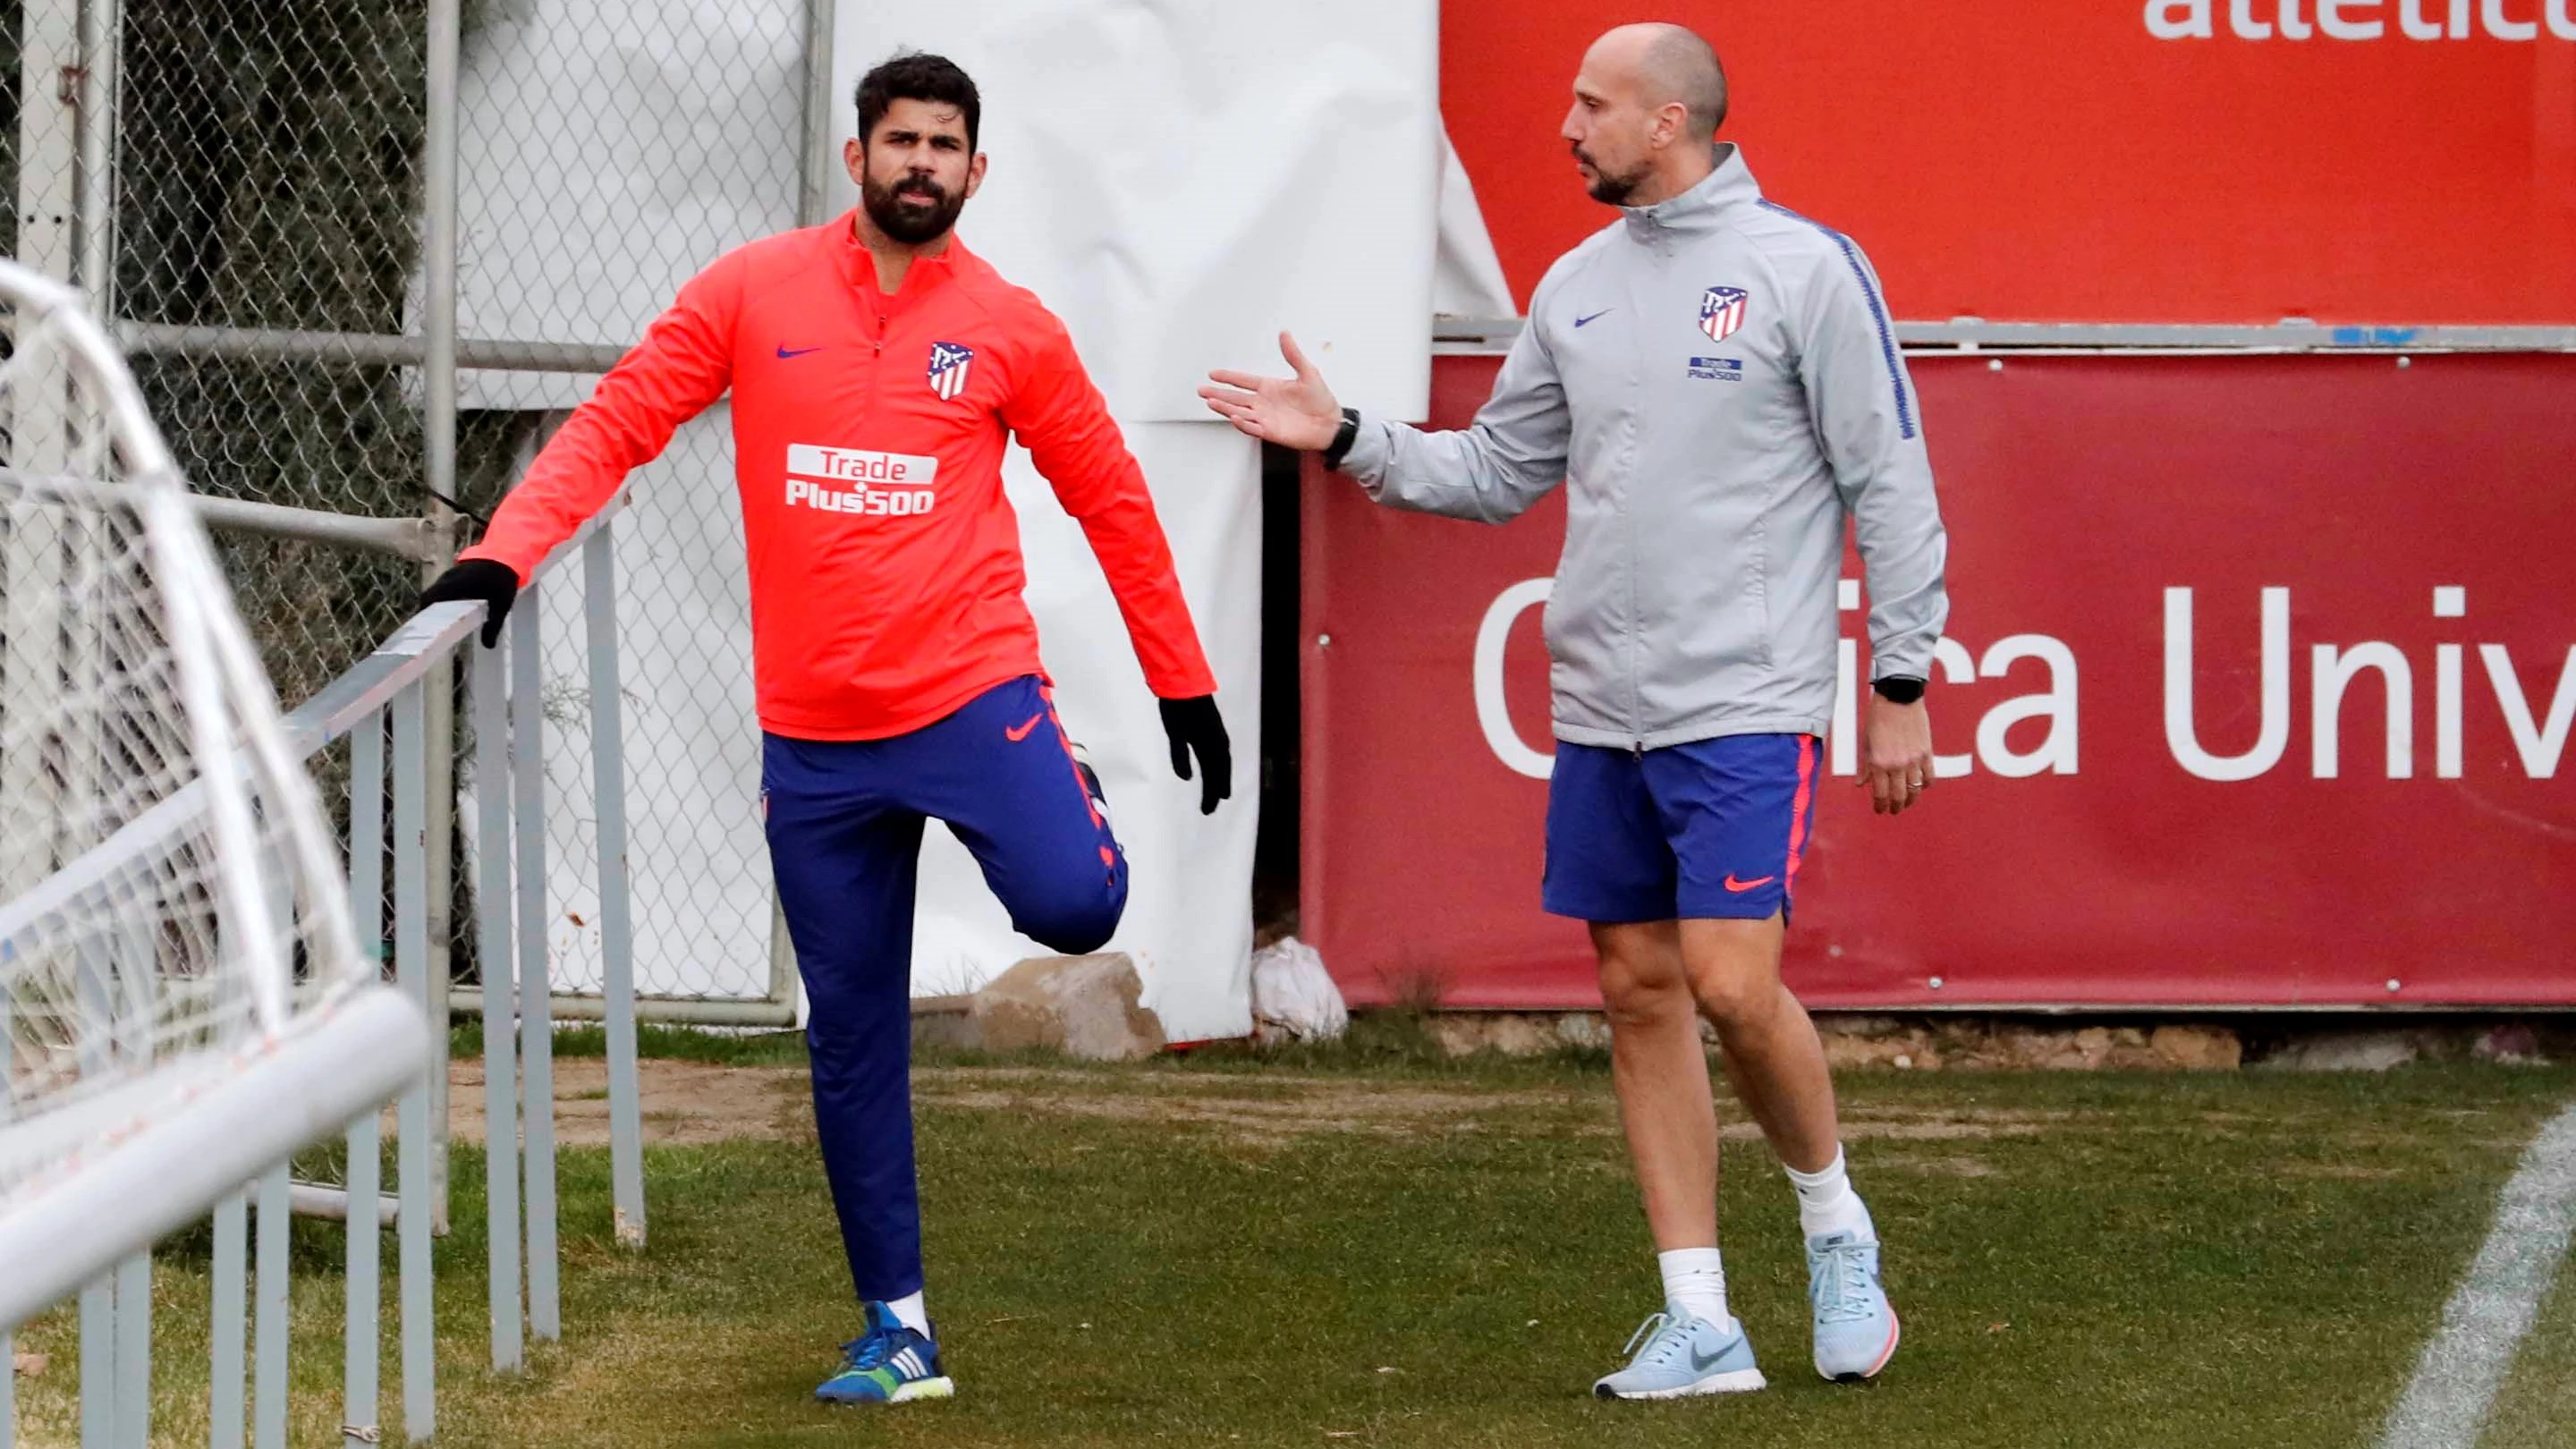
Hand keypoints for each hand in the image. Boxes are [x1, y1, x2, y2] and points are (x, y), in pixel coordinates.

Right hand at [419, 558, 519, 647]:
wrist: (507, 556)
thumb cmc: (502, 580)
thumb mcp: (501, 605)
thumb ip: (494, 625)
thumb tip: (488, 646)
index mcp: (455, 585)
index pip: (430, 599)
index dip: (423, 613)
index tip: (422, 629)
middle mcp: (447, 579)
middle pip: (428, 597)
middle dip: (427, 613)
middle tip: (430, 631)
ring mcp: (449, 575)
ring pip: (435, 592)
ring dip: (434, 606)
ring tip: (438, 625)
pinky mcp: (453, 575)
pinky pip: (442, 588)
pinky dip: (442, 600)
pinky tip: (450, 612)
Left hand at [1158, 695, 1232, 815]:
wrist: (1184, 682)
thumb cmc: (1178, 708)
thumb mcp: (1175, 732)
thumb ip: (1180, 755)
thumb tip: (1186, 779)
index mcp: (1212, 744)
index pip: (1214, 776)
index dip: (1210, 794)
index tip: (1207, 811)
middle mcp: (1219, 742)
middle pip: (1220, 772)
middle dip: (1216, 790)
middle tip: (1210, 808)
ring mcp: (1217, 735)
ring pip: (1221, 763)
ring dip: (1219, 778)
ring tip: (1218, 793)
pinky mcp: (1212, 730)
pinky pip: (1219, 754)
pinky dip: (1217, 766)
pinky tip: (1213, 767)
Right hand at [1199, 332, 1342, 449]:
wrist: (1330, 424)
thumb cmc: (1321, 400)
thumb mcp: (1308, 372)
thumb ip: (1293, 354)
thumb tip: (1285, 334)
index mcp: (1270, 387)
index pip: (1243, 381)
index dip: (1228, 377)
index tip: (1213, 373)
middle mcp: (1264, 402)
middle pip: (1235, 397)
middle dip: (1217, 393)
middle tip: (1202, 390)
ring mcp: (1265, 418)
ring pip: (1238, 411)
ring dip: (1224, 407)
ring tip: (1211, 401)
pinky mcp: (1270, 431)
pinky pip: (1252, 427)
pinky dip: (1242, 423)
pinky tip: (1233, 416)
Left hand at [1857, 695, 1933, 815]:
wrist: (1899, 697)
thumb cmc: (1878, 717)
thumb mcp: (1866, 742)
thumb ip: (1866, 766)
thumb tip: (1860, 784)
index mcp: (1878, 762)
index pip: (1880, 794)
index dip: (1880, 806)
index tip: (1880, 810)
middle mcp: (1897, 765)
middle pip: (1899, 796)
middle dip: (1896, 807)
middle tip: (1894, 810)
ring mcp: (1914, 760)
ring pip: (1915, 790)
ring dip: (1911, 799)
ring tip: (1907, 802)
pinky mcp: (1927, 753)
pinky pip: (1929, 777)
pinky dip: (1925, 785)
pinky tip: (1920, 786)